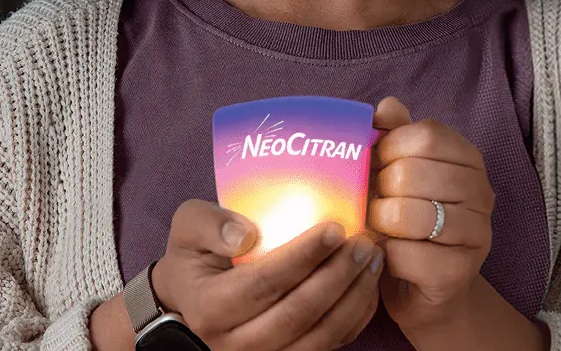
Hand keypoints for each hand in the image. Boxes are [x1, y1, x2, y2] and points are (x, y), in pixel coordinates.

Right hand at [96, 199, 382, 350]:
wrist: (190, 304)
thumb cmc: (195, 259)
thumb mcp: (188, 230)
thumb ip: (209, 223)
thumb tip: (247, 235)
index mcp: (210, 308)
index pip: (263, 284)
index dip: (303, 257)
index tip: (334, 229)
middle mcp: (236, 344)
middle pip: (298, 314)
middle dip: (338, 277)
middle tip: (363, 243)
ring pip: (320, 337)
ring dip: (354, 298)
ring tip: (372, 260)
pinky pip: (331, 346)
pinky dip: (356, 316)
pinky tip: (367, 284)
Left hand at [366, 97, 497, 329]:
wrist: (423, 288)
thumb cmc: (408, 224)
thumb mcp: (400, 174)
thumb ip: (395, 137)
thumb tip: (387, 106)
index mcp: (469, 160)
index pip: (427, 134)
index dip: (390, 147)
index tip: (377, 164)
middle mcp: (482, 194)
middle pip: (413, 172)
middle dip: (380, 188)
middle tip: (375, 201)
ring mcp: (478, 235)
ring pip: (410, 214)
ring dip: (381, 222)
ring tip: (379, 227)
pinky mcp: (459, 272)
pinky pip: (407, 254)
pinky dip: (387, 255)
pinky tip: (389, 255)